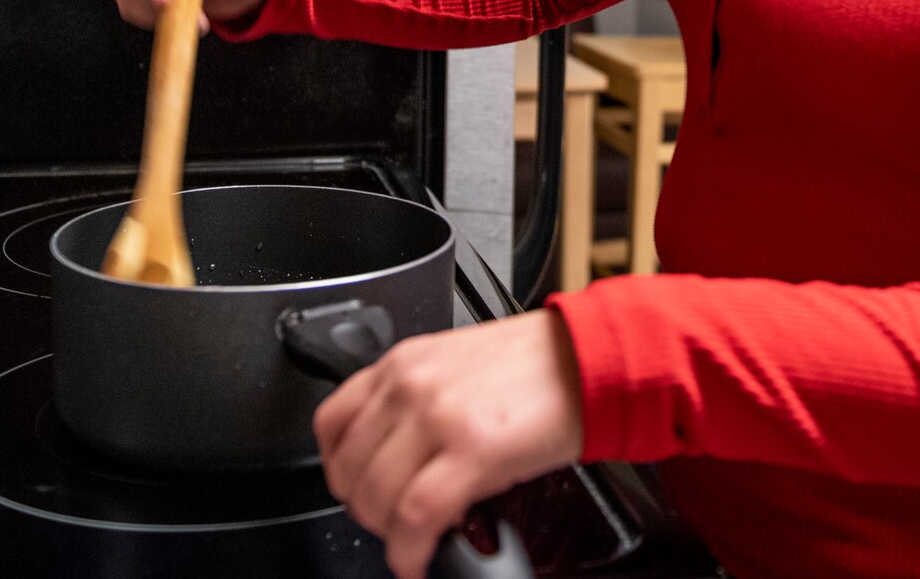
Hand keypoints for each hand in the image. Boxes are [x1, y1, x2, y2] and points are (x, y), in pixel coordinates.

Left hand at [314, 311, 583, 578]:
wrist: (590, 360)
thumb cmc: (535, 368)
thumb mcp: (455, 368)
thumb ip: (415, 404)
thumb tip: (394, 459)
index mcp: (403, 362)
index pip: (330, 422)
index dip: (337, 471)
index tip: (355, 490)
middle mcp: (410, 385)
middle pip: (347, 468)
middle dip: (363, 510)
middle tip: (389, 524)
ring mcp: (437, 415)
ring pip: (375, 495)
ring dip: (386, 535)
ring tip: (409, 542)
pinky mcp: (472, 449)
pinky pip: (416, 515)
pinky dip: (409, 550)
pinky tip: (419, 558)